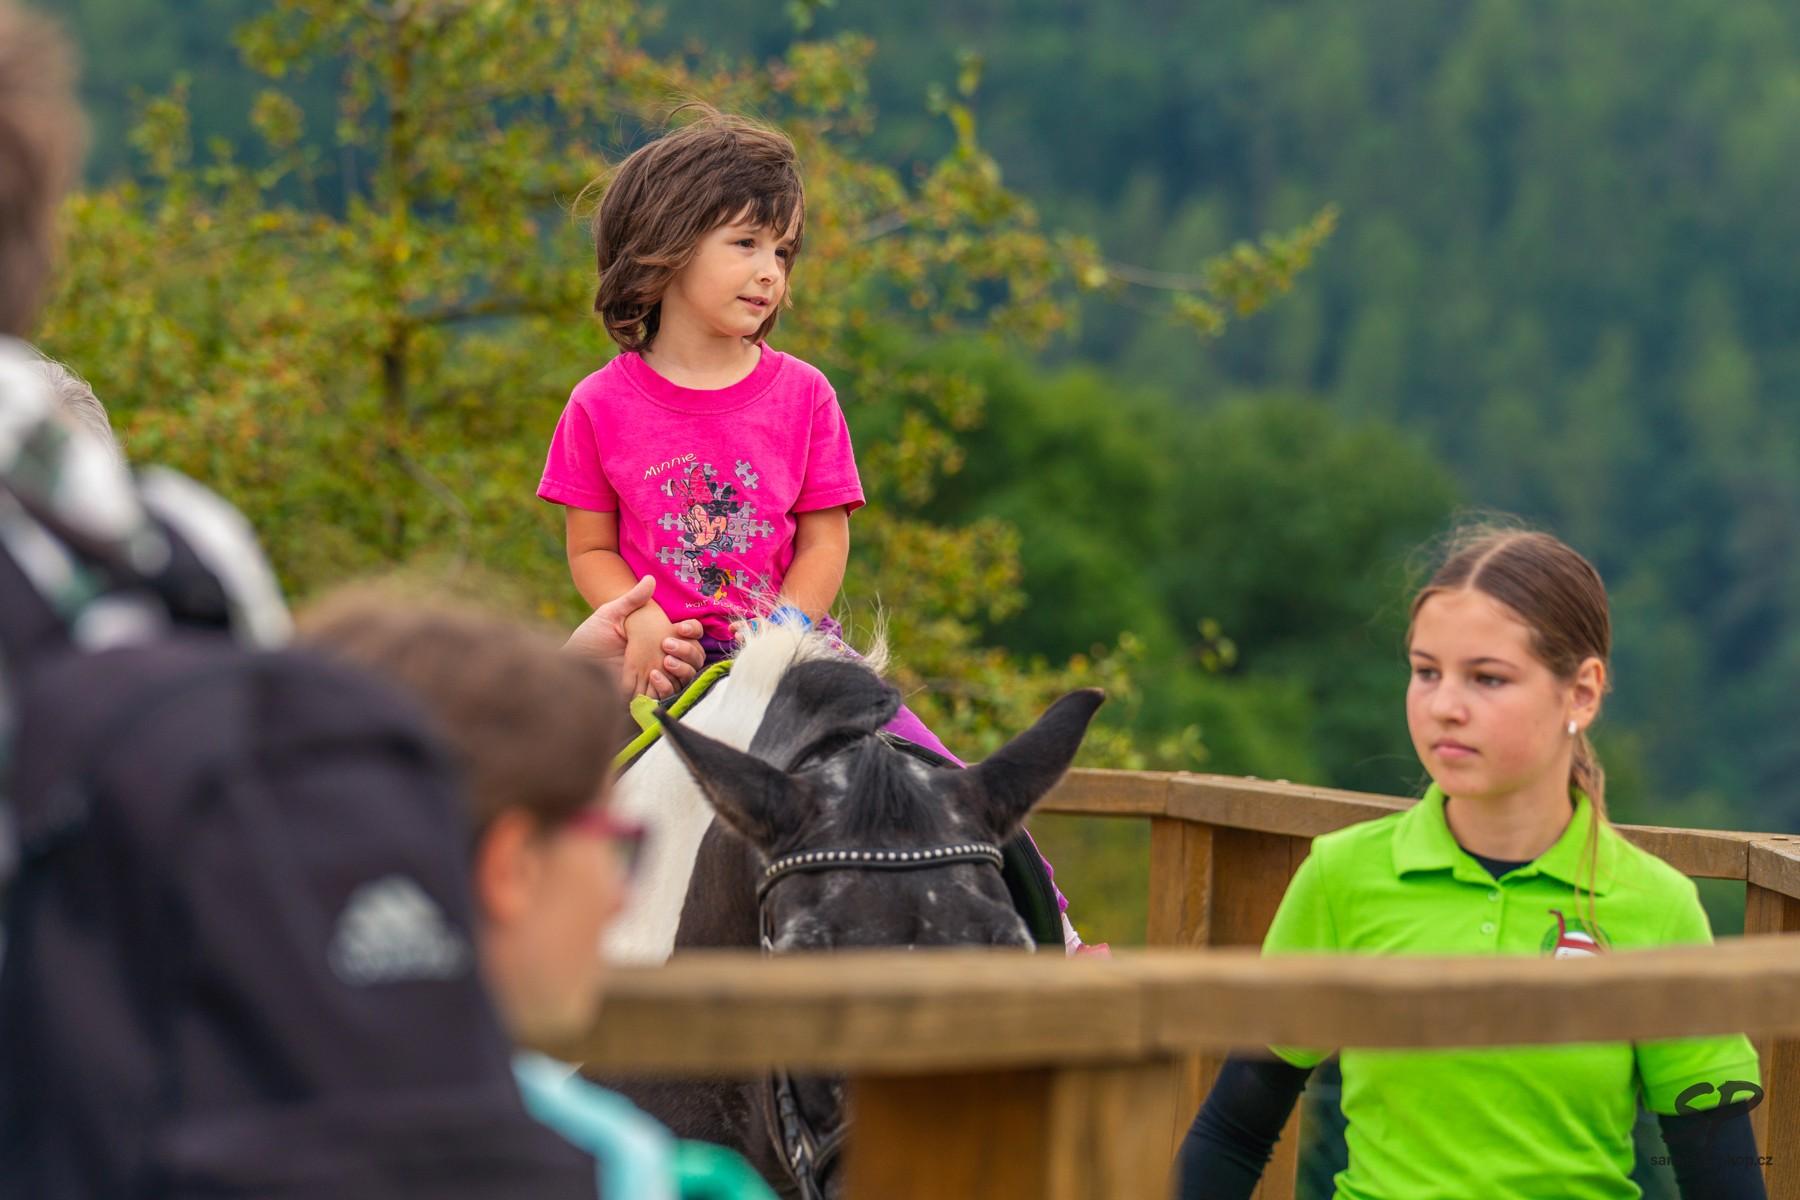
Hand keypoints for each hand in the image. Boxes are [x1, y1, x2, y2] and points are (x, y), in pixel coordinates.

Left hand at [565, 576, 705, 696]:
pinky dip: (666, 687)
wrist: (571, 665)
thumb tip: (650, 579)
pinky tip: (653, 676)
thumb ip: (632, 599)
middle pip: (694, 659)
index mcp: (657, 638)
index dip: (692, 631)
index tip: (681, 627)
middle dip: (688, 652)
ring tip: (665, 661)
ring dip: (681, 670)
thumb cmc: (589, 638)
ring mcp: (655, 679)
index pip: (690, 635)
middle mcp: (661, 659)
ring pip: (685, 679)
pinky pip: (668, 696)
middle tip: (668, 646)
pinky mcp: (646, 696)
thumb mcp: (610, 614)